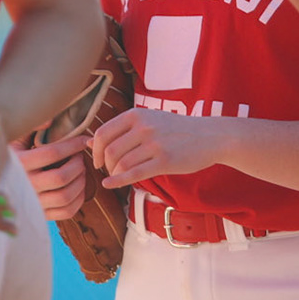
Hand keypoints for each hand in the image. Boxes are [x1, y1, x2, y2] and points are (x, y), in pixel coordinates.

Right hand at [13, 135, 90, 219]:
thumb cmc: (10, 156)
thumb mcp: (15, 138)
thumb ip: (31, 127)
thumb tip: (50, 121)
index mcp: (19, 164)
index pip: (52, 153)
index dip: (73, 145)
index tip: (84, 139)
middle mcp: (25, 186)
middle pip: (61, 177)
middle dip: (78, 164)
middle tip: (80, 157)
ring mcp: (33, 203)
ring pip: (66, 196)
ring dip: (80, 181)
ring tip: (80, 170)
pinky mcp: (41, 215)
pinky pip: (67, 212)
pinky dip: (79, 199)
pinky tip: (78, 186)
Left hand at [93, 108, 222, 186]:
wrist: (210, 136)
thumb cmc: (176, 130)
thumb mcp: (149, 120)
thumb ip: (121, 129)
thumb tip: (89, 141)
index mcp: (136, 115)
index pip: (103, 133)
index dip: (94, 150)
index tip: (96, 160)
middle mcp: (143, 127)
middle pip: (109, 151)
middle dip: (105, 165)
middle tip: (109, 171)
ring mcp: (154, 144)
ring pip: (120, 164)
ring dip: (114, 174)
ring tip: (118, 177)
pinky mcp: (164, 161)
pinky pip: (134, 174)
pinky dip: (117, 182)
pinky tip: (110, 185)